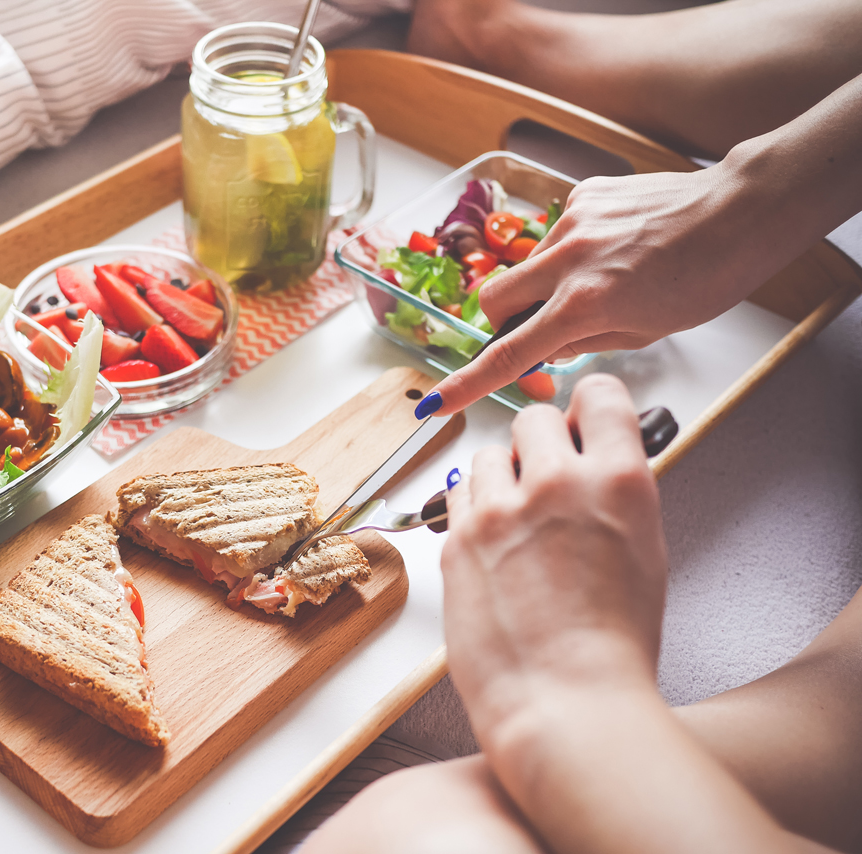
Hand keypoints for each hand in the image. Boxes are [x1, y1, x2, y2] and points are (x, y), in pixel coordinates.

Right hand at [428, 162, 776, 413]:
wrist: (740, 211)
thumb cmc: (707, 276)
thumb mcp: (644, 331)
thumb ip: (584, 340)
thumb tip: (546, 345)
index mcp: (585, 304)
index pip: (510, 353)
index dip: (470, 383)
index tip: (438, 401)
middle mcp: (568, 261)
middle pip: (492, 299)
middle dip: (502, 319)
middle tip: (537, 327)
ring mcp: (572, 223)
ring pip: (527, 265)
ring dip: (546, 282)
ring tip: (604, 278)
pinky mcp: (583, 195)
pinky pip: (557, 233)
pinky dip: (575, 249)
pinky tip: (617, 247)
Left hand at [441, 374, 668, 746]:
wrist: (565, 703)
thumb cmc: (612, 647)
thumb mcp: (643, 554)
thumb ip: (615, 497)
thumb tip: (595, 467)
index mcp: (620, 482)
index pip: (600, 394)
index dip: (590, 406)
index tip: (583, 421)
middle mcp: (559, 482)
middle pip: (535, 418)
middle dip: (541, 442)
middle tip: (547, 479)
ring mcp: (501, 508)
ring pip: (491, 452)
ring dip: (503, 475)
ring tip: (518, 522)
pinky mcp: (458, 537)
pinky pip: (458, 491)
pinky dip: (472, 505)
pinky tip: (491, 540)